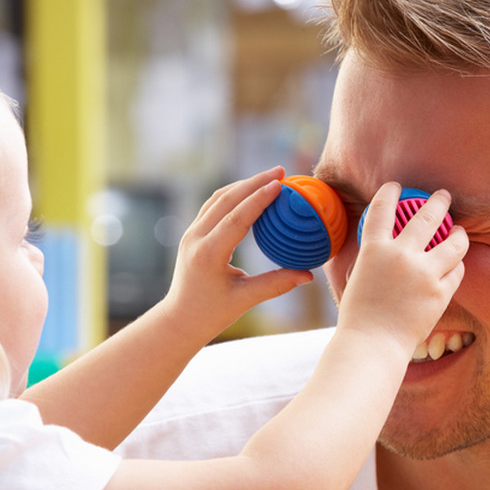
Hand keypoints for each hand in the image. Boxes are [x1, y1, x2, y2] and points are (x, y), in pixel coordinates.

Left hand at [160, 167, 313, 340]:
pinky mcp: (192, 233)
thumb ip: (277, 285)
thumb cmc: (213, 313)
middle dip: (254, 182)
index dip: (259, 199)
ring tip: (269, 176)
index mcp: (208, 254)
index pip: (237, 219)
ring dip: (243, 184)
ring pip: (218, 198)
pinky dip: (233, 194)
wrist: (180, 318)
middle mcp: (196, 238)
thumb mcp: (245, 300)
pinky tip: (250, 190)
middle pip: (226, 200)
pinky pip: (213, 205)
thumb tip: (309, 276)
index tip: (280, 184)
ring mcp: (191, 233)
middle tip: (280, 171)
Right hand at [337, 183, 467, 353]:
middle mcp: (401, 255)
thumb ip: (370, 259)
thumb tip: (378, 247)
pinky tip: (455, 264)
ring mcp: (424, 273)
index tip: (396, 186)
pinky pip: (457, 270)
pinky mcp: (440, 292)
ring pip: (454, 241)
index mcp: (374, 250)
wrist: (373, 343)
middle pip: (427, 216)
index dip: (389, 192)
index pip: (382, 209)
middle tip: (443, 196)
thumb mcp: (357, 278)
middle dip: (438, 201)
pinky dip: (456, 266)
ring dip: (458, 232)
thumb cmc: (359, 316)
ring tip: (459, 230)